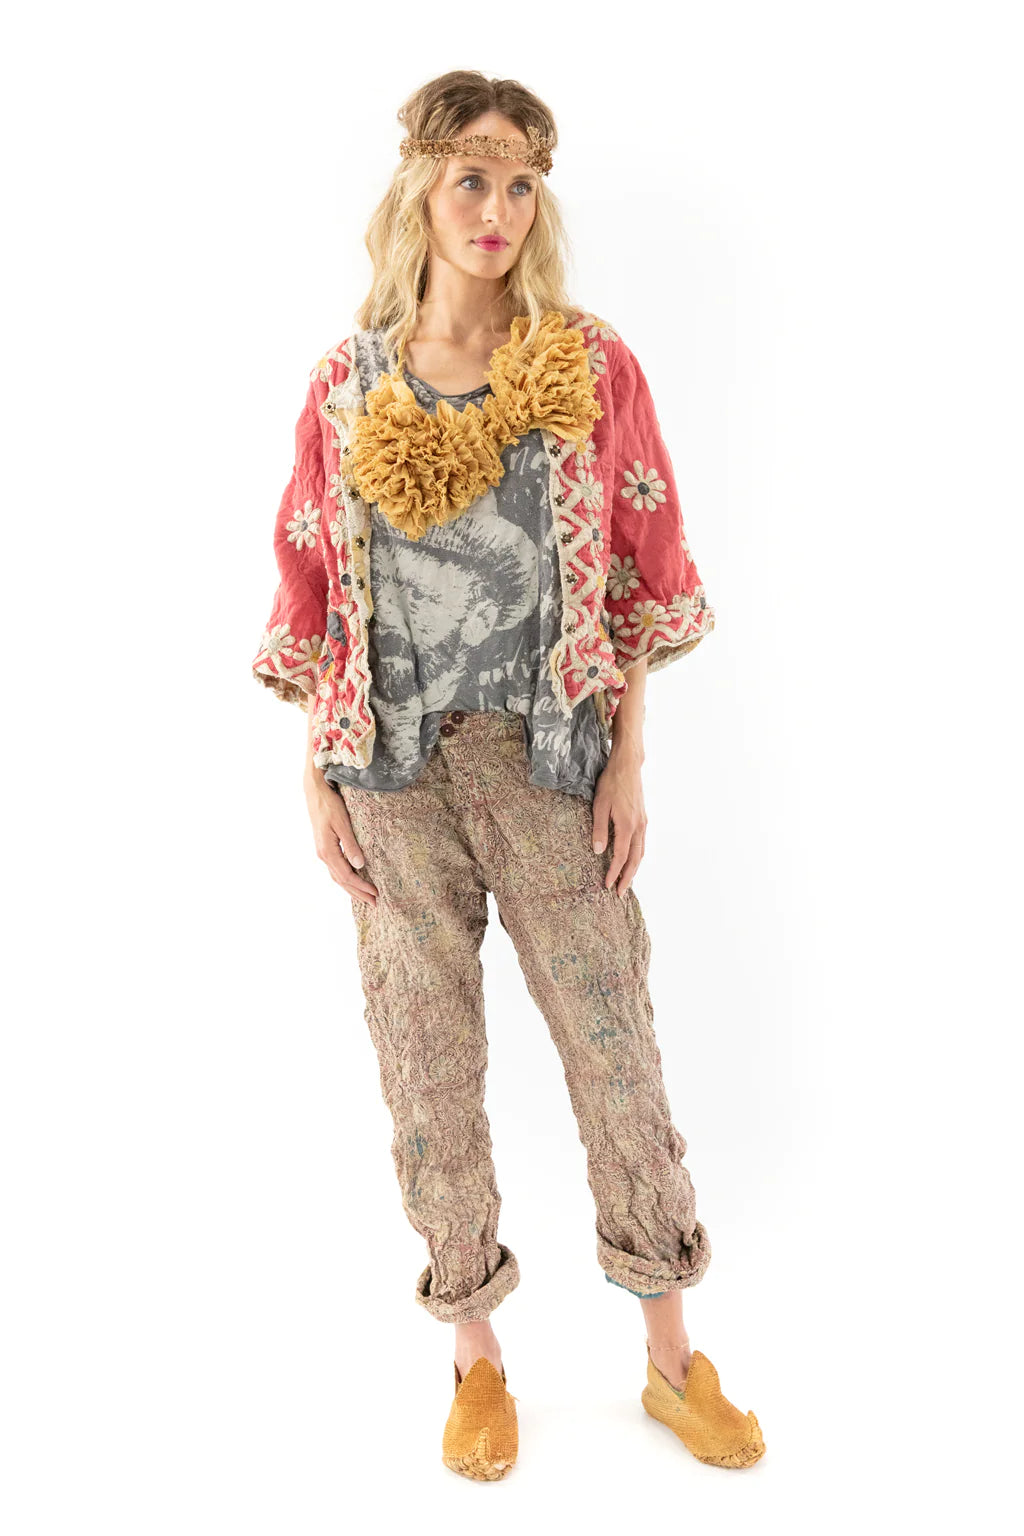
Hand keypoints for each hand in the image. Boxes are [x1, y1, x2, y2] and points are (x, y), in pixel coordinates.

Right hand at [303, 773, 378, 908]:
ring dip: (352, 888)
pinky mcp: (325, 847)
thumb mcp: (343, 824)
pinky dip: (345, 879)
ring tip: (365, 897)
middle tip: (374, 903)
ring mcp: (322, 852)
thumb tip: (359, 866)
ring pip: (337, 877)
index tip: (376, 894)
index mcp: (327, 852)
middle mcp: (323, 855)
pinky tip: (353, 880)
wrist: (315, 792)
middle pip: (341, 881)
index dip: (361, 886)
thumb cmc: (330, 805)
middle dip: (358, 893)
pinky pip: (336, 869)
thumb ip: (351, 845)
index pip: (347, 876)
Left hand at [591, 748, 646, 896]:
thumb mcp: (599, 805)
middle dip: (628, 878)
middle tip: (620, 893)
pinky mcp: (643, 818)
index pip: (621, 856)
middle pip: (635, 859)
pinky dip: (638, 857)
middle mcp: (639, 827)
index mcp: (627, 825)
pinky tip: (632, 860)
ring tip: (627, 881)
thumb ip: (599, 829)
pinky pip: (642, 843)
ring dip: (634, 869)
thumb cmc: (611, 783)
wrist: (628, 766)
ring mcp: (643, 823)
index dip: (614, 872)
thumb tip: (598, 851)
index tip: (607, 885)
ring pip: (641, 852)